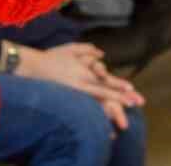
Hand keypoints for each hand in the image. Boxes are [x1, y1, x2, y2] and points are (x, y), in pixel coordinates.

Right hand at [19, 42, 143, 129]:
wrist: (32, 68)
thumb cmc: (51, 57)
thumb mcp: (70, 49)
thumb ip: (87, 50)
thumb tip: (102, 53)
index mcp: (85, 72)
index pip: (106, 80)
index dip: (119, 85)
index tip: (132, 89)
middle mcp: (83, 84)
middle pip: (106, 92)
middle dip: (122, 98)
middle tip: (137, 103)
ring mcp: (76, 93)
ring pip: (98, 102)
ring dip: (113, 108)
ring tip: (124, 118)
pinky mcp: (69, 99)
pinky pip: (85, 109)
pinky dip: (96, 115)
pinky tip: (104, 122)